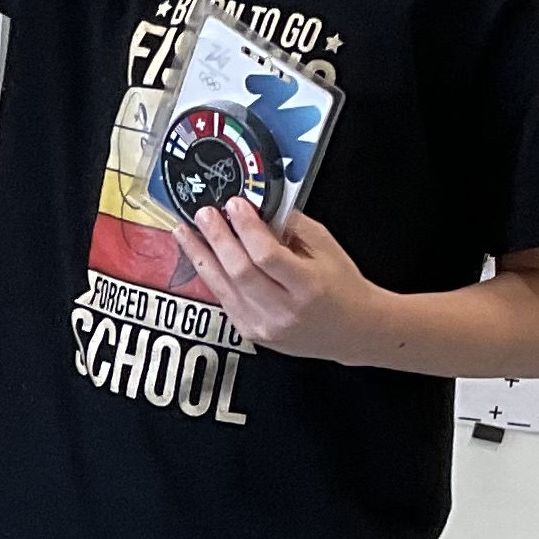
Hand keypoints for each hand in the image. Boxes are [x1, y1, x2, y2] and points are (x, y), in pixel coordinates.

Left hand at [166, 201, 382, 361]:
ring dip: (201, 255)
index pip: (267, 256)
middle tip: (203, 214)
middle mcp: (285, 311)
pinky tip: (201, 256)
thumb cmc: (342, 287)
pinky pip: (223, 300)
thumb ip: (292, 225)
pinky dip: (211, 275)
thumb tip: (257, 207)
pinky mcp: (252, 334)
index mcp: (309, 287)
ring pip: (223, 287)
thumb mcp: (327, 248)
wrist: (353, 330)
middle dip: (217, 238)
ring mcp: (266, 326)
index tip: (235, 205)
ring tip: (185, 232)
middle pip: (240, 272)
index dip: (246, 228)